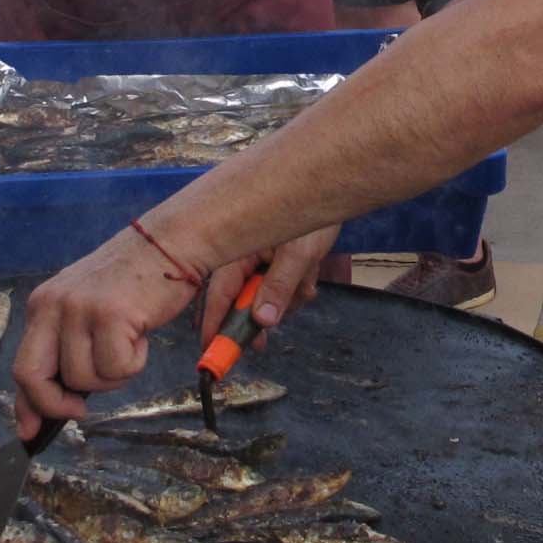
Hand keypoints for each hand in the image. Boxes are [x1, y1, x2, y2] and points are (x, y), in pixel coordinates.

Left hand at [12, 225, 205, 433]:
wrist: (170, 243)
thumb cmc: (135, 282)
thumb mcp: (87, 312)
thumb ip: (66, 350)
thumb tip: (53, 404)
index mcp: (43, 305)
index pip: (22, 364)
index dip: (26, 405)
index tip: (30, 431)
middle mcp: (52, 305)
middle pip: (32, 375)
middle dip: (55, 404)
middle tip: (79, 410)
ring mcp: (79, 308)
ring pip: (83, 379)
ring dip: (112, 374)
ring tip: (128, 342)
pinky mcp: (109, 314)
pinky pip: (115, 368)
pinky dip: (134, 363)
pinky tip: (140, 334)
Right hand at [198, 223, 339, 346]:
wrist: (333, 191)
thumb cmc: (312, 216)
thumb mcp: (298, 253)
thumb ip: (279, 285)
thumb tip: (263, 320)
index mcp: (237, 253)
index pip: (219, 295)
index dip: (213, 325)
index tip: (210, 351)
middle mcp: (243, 259)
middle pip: (239, 303)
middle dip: (258, 318)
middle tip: (262, 344)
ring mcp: (260, 263)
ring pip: (265, 300)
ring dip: (287, 300)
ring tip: (305, 280)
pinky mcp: (275, 265)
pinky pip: (281, 291)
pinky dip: (296, 289)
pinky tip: (309, 273)